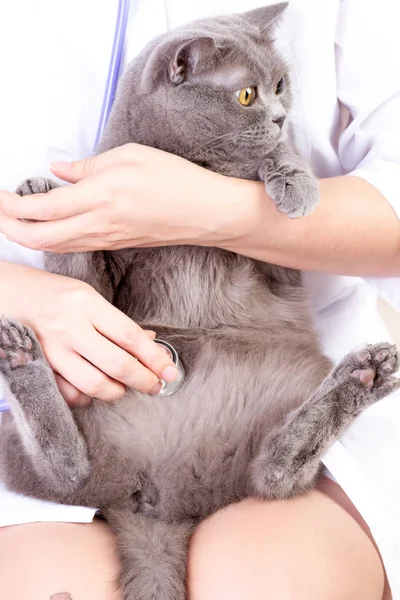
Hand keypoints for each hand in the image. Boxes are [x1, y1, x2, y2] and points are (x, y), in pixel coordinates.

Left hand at [0, 144, 240, 252]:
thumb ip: (88, 166)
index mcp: (100, 196)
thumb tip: (60, 171)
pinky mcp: (113, 244)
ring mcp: (105, 238)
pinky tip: (44, 230)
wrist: (204, 213)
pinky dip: (50, 241)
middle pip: (41, 237)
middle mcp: (98, 223)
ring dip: (28, 237)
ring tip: (12, 222)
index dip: (12, 206)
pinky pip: (73, 247)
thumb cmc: (175, 180)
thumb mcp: (130, 156)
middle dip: (10, 229)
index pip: (43, 208)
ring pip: (55, 246)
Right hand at [0, 262, 177, 405]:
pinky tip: (95, 390)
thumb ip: (116, 321)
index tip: (169, 371)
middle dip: (143, 380)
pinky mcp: (40, 367)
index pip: (130, 336)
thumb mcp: (87, 296)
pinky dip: (87, 398)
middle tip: (154, 385)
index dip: (154, 357)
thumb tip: (150, 341)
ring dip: (118, 392)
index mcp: (87, 304)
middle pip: (117, 364)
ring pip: (95, 384)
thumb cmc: (51, 293)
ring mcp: (52, 350)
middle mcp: (70, 327)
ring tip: (126, 388)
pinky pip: (69, 393)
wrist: (6, 294)